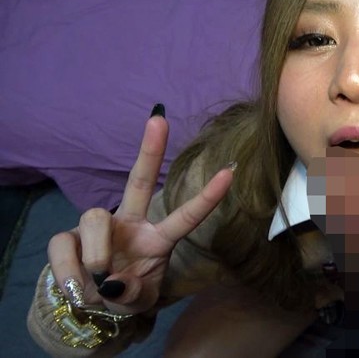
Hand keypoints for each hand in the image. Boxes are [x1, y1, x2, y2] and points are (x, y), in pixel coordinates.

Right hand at [47, 108, 233, 313]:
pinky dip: (68, 272)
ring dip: (96, 253)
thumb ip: (133, 295)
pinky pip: (63, 245)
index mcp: (157, 239)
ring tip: (97, 284)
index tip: (230, 172)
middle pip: (138, 181)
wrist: (90, 304)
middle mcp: (130, 223)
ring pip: (94, 218)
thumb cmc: (126, 295)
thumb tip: (113, 282)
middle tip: (159, 119)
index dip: (206, 197)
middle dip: (150, 150)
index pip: (185, 216)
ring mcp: (98, 227)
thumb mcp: (139, 303)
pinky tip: (77, 289)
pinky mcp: (66, 237)